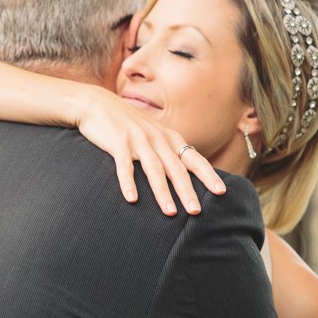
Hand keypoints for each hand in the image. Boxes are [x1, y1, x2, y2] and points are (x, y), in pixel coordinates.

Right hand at [77, 87, 225, 215]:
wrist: (96, 104)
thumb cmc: (125, 123)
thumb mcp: (150, 133)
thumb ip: (165, 149)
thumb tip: (181, 172)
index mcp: (167, 137)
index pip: (193, 158)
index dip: (208, 174)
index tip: (221, 191)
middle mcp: (156, 138)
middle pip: (176, 168)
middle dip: (187, 190)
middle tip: (196, 211)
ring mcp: (137, 139)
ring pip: (154, 169)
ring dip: (162, 192)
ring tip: (170, 212)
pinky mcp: (117, 142)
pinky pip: (124, 166)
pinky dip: (128, 183)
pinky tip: (131, 199)